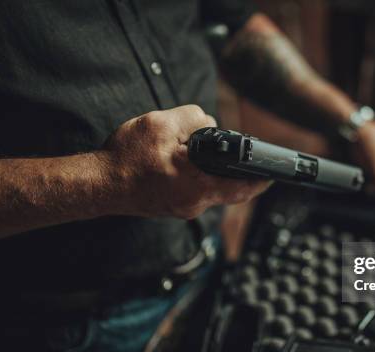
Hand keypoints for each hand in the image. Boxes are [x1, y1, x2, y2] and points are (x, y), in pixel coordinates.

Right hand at [100, 105, 270, 218]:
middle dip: (240, 173)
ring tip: (212, 156)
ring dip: (218, 174)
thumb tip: (211, 125)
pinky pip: (199, 193)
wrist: (99, 185)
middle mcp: (195, 203)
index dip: (261, 178)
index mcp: (197, 185)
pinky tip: (192, 165)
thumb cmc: (126, 158)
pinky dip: (202, 178)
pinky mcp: (176, 208)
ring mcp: (185, 209)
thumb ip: (193, 119)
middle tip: (247, 159)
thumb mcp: (161, 124)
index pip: (242, 186)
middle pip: (230, 189)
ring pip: (214, 191)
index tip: (275, 171)